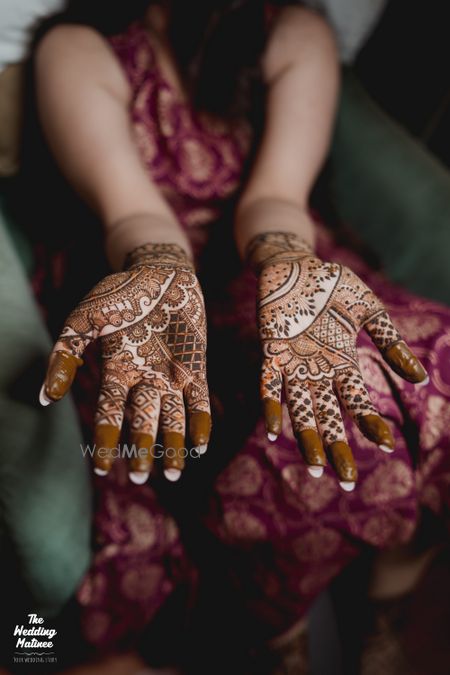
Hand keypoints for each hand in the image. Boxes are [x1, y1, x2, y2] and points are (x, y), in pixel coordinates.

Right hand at [40, 243, 210, 482]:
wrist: (160, 270)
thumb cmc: (119, 292)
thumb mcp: (83, 318)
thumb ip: (65, 354)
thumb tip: (46, 396)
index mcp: (116, 369)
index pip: (108, 412)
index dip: (105, 440)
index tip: (102, 469)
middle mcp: (144, 378)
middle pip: (142, 421)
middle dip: (141, 449)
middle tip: (138, 478)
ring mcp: (171, 373)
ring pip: (172, 417)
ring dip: (172, 445)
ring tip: (173, 474)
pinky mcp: (196, 365)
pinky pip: (200, 399)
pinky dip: (200, 421)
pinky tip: (201, 445)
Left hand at [248, 232, 427, 490]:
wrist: (297, 263)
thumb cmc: (333, 285)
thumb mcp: (370, 310)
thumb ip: (390, 342)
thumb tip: (417, 379)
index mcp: (342, 362)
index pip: (358, 402)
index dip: (370, 424)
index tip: (386, 446)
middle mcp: (318, 370)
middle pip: (328, 415)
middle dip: (337, 447)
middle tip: (346, 482)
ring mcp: (293, 363)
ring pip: (300, 409)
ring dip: (307, 437)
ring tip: (315, 468)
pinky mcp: (271, 352)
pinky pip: (269, 385)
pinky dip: (272, 405)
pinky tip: (273, 430)